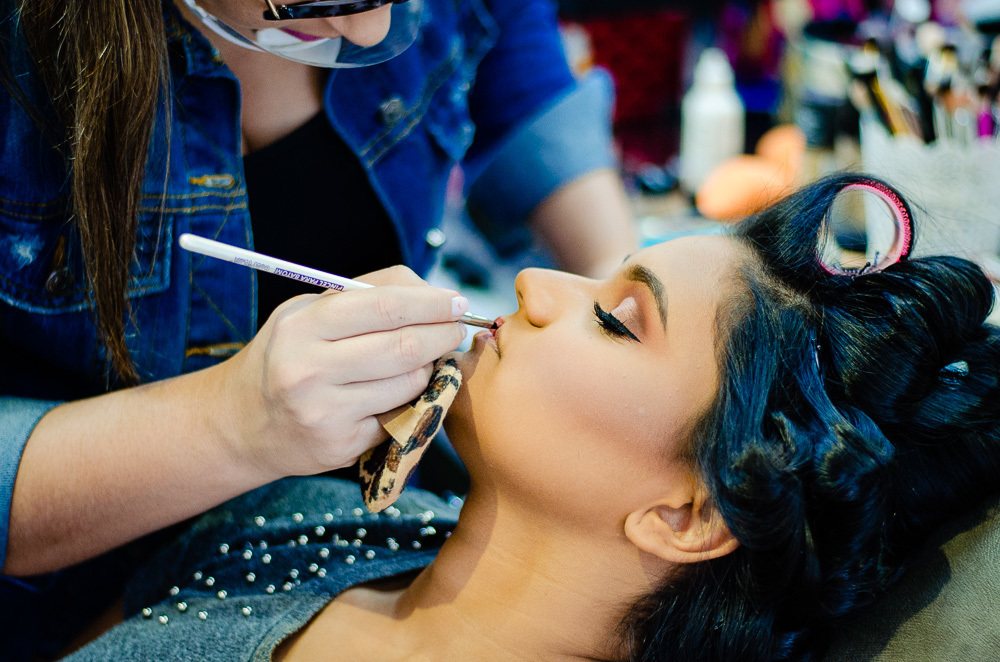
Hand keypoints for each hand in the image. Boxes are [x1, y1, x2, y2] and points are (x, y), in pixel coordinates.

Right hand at [219, 266, 467, 477]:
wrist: (243, 422)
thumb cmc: (289, 355)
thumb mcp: (309, 312)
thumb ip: (366, 295)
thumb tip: (432, 293)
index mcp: (303, 326)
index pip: (386, 306)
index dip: (432, 303)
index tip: (458, 301)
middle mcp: (309, 369)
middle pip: (405, 347)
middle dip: (443, 334)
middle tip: (456, 328)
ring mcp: (325, 412)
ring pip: (410, 383)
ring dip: (429, 368)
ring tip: (422, 359)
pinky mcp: (340, 445)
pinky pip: (399, 415)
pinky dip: (410, 400)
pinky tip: (398, 392)